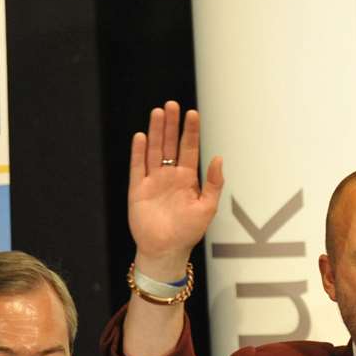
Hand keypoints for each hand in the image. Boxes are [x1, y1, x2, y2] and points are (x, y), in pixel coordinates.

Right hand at [128, 101, 224, 270]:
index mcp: (187, 178)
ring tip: (158, 113)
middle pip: (169, 144)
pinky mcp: (137, 189)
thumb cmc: (188, 232)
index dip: (190, 132)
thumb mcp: (207, 208)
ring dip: (156, 132)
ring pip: (154, 150)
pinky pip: (137, 167)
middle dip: (171, 125)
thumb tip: (218, 158)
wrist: (166, 250)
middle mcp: (169, 175)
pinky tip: (142, 137)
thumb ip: (213, 183)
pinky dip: (139, 152)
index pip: (189, 149)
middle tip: (172, 105)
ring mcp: (153, 181)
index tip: (193, 114)